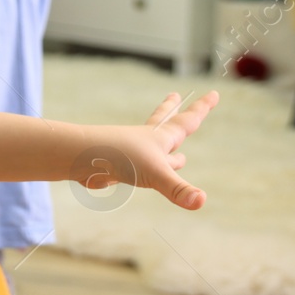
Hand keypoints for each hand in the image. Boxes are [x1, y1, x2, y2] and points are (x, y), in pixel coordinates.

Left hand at [78, 91, 218, 210]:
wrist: (81, 159)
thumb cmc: (119, 158)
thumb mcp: (155, 174)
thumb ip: (178, 189)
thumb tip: (200, 201)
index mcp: (160, 137)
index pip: (188, 120)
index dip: (202, 107)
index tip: (213, 92)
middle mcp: (148, 142)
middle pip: (164, 122)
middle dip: (172, 109)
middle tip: (175, 94)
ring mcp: (133, 153)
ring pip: (157, 150)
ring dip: (168, 150)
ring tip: (179, 155)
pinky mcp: (121, 166)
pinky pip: (140, 170)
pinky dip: (147, 172)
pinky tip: (145, 176)